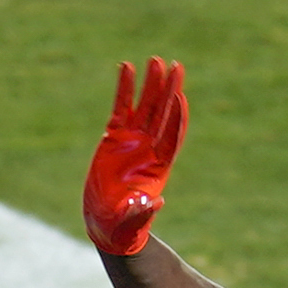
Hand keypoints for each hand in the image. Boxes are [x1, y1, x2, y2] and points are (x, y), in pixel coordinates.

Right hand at [83, 56, 184, 258]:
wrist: (107, 224)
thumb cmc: (123, 226)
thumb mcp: (132, 220)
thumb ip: (142, 211)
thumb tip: (158, 203)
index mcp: (159, 165)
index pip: (171, 135)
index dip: (176, 116)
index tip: (179, 96)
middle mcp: (149, 148)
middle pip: (163, 113)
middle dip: (168, 90)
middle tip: (175, 66)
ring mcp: (133, 140)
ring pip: (145, 106)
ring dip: (150, 84)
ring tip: (155, 61)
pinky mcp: (115, 137)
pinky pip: (121, 108)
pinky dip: (124, 89)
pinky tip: (126, 68)